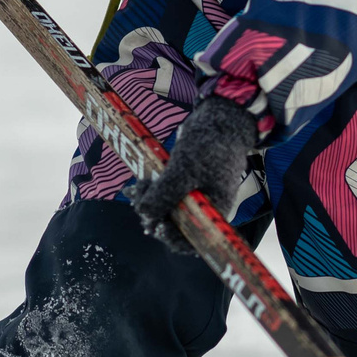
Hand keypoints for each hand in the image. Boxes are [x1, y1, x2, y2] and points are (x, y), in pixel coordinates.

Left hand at [129, 95, 261, 254]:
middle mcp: (206, 208)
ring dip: (149, 203)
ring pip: (168, 210)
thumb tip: (144, 215)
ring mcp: (196, 195)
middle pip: (177, 226)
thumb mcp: (185, 169)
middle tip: (138, 202)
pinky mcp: (186, 183)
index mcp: (214, 211)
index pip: (194, 241)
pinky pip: (166, 195)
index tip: (156, 226)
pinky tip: (135, 188)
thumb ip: (165, 194)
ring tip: (135, 189)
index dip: (173, 239)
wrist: (221, 116)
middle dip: (155, 216)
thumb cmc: (209, 143)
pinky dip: (151, 192)